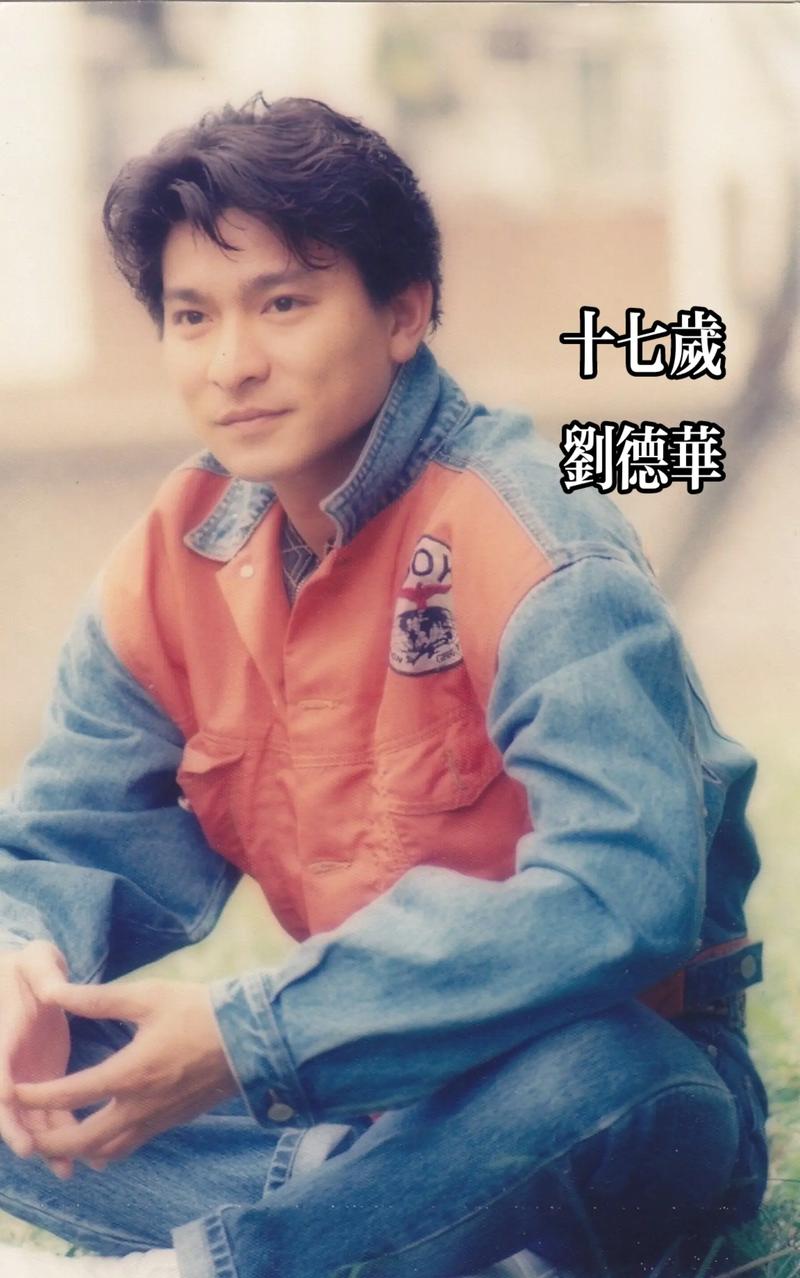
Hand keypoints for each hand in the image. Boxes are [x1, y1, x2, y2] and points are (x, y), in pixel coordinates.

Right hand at [0, 940, 77, 1177]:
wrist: (28, 980)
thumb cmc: (29, 966)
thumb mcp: (35, 961)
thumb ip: (43, 974)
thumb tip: (53, 987)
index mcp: (4, 1035)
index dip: (1, 1084)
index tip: (8, 1099)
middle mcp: (9, 1065)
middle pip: (5, 1103)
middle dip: (15, 1127)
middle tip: (32, 1149)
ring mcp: (25, 1078)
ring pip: (29, 1118)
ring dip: (44, 1144)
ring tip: (67, 1169)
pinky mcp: (43, 1084)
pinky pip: (51, 1115)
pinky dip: (62, 1135)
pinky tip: (83, 1160)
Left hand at [14, 976, 237, 1172]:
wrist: (252, 1038)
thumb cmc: (199, 1010)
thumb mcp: (147, 996)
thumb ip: (97, 999)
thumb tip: (54, 992)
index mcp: (129, 1074)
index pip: (69, 1094)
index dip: (35, 1095)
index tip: (12, 1091)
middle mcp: (139, 1107)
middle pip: (80, 1142)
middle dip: (47, 1141)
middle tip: (25, 1130)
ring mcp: (156, 1120)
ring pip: (104, 1153)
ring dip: (74, 1151)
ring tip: (52, 1140)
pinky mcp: (170, 1122)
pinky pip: (128, 1148)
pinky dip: (104, 1151)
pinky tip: (97, 1143)